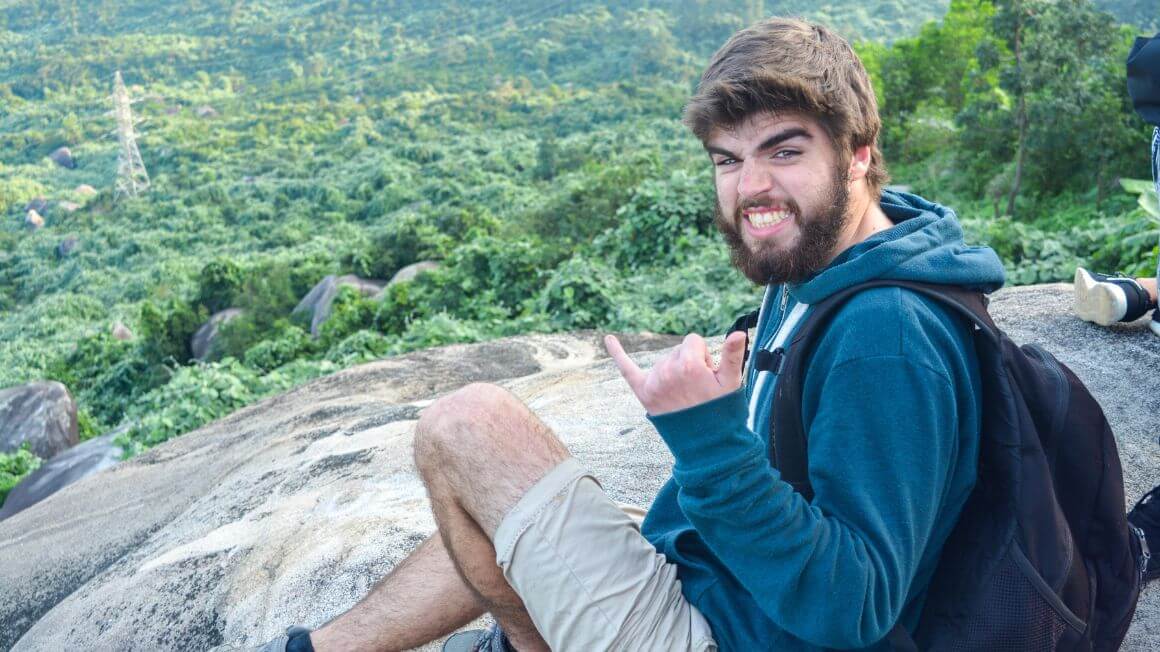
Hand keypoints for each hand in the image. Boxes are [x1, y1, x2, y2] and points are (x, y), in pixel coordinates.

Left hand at [604, 331, 746, 414]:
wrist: (705, 443)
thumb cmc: (721, 411)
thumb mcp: (732, 382)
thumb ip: (733, 354)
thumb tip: (739, 332)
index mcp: (689, 364)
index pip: (694, 341)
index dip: (704, 357)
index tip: (708, 375)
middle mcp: (667, 370)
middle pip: (678, 350)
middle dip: (689, 363)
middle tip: (698, 389)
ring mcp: (654, 381)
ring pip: (664, 361)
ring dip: (674, 371)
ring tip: (685, 395)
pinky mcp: (643, 391)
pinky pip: (627, 368)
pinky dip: (617, 353)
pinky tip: (608, 339)